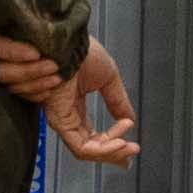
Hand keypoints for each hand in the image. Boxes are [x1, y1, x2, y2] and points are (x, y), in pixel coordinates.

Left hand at [0, 31, 142, 167]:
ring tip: (128, 145)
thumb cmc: (81, 52)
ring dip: (110, 151)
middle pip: (88, 149)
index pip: (91, 138)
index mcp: (74, 108)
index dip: (113, 146)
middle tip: (134, 151)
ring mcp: (60, 119)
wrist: (69, 39)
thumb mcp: (108, 79)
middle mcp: (66, 116)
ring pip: (84, 150)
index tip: (134, 145)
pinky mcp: (58, 118)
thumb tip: (129, 120)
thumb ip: (117, 101)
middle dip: (114, 153)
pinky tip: (119, 140)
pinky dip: (102, 148)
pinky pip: (79, 145)